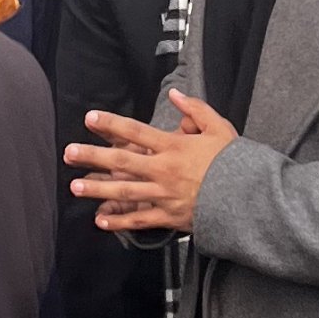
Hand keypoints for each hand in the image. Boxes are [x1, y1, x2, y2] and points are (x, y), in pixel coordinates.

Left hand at [64, 91, 237, 232]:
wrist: (248, 198)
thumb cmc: (233, 161)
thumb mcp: (219, 128)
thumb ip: (196, 110)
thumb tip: (175, 95)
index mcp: (173, 147)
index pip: (135, 132)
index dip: (111, 123)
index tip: (90, 118)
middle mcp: (164, 170)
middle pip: (121, 161)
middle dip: (93, 156)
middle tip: (69, 153)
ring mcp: (164, 195)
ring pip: (124, 192)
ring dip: (98, 189)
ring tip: (75, 187)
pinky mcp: (169, 216)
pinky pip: (140, 220)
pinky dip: (120, 222)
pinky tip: (101, 221)